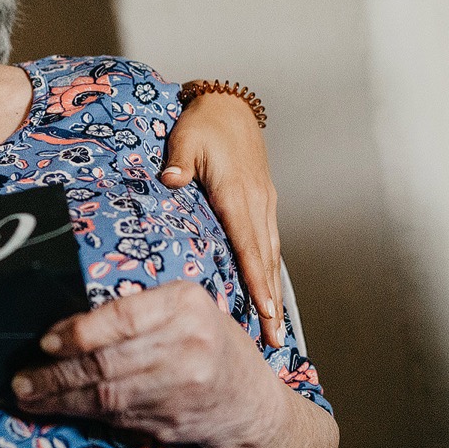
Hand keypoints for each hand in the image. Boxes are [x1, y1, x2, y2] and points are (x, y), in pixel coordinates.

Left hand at [13, 281, 281, 447]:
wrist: (249, 401)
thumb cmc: (205, 340)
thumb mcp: (181, 308)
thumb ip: (135, 311)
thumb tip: (63, 325)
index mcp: (186, 305)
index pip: (123, 317)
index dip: (80, 332)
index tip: (46, 341)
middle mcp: (188, 346)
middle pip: (109, 363)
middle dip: (57, 373)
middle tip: (22, 378)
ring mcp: (181, 389)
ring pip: (107, 396)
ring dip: (60, 398)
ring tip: (28, 395)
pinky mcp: (172, 421)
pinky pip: (117, 416)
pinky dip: (82, 412)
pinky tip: (58, 407)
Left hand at [162, 91, 284, 344]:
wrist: (229, 105)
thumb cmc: (203, 124)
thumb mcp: (185, 139)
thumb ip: (179, 161)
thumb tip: (171, 179)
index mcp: (237, 194)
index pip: (248, 245)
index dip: (257, 280)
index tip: (264, 312)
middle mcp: (257, 204)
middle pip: (266, 260)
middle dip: (271, 303)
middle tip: (276, 342)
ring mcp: (264, 204)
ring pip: (272, 255)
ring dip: (275, 293)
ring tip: (277, 329)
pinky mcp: (263, 203)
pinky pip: (270, 243)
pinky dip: (272, 272)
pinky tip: (272, 293)